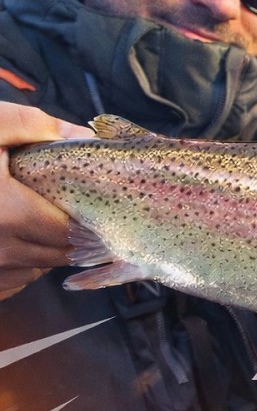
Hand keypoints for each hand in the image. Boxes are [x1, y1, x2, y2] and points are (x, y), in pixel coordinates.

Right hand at [0, 103, 93, 299]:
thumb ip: (34, 126)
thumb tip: (82, 134)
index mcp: (6, 213)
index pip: (70, 233)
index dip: (90, 223)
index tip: (94, 207)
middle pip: (56, 256)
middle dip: (73, 238)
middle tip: (75, 215)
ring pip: (33, 271)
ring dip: (44, 252)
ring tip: (40, 224)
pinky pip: (8, 284)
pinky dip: (18, 267)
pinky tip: (12, 241)